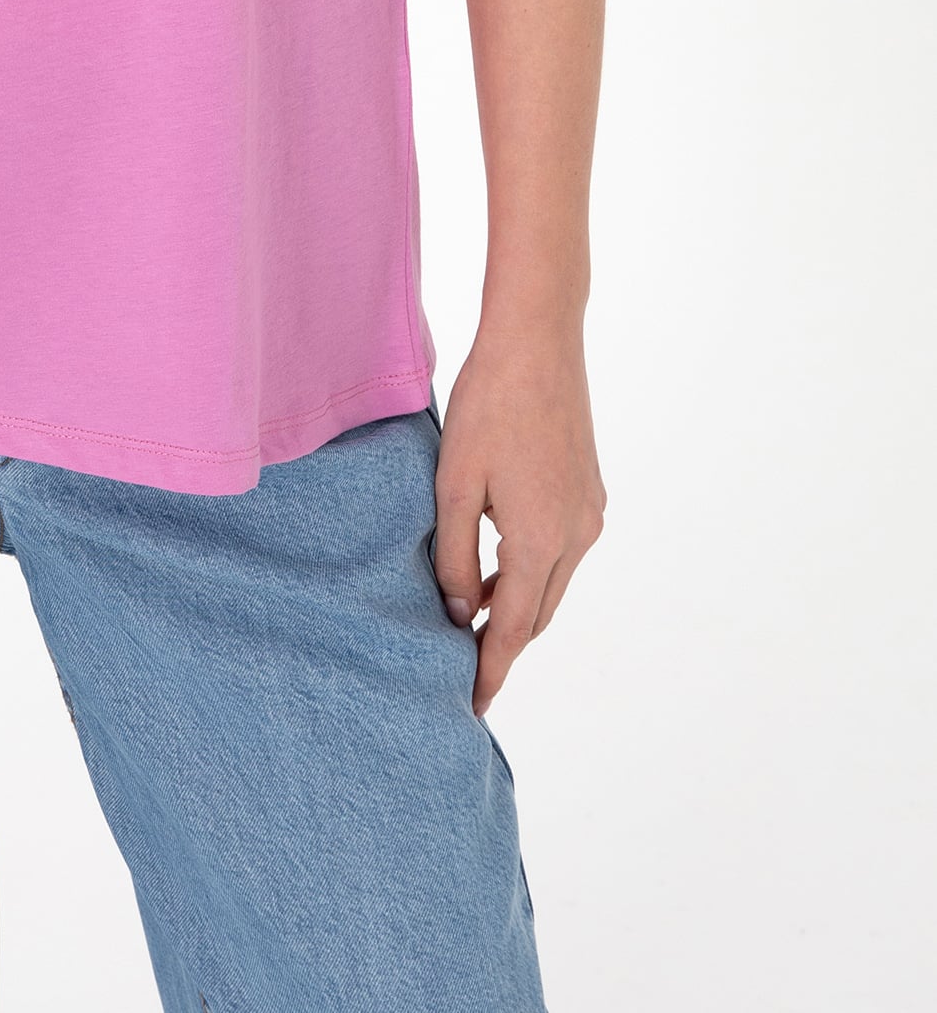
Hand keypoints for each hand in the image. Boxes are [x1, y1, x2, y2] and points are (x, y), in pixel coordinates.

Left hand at [431, 334, 604, 715]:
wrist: (538, 341)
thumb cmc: (488, 405)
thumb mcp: (454, 484)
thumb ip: (455, 556)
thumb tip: (459, 613)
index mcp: (540, 539)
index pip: (511, 629)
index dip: (489, 669)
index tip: (472, 705)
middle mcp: (577, 537)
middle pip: (536, 614)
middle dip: (502, 643)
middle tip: (462, 666)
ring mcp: (590, 514)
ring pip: (551, 585)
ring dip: (516, 606)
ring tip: (472, 620)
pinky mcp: (591, 493)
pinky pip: (561, 553)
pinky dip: (532, 572)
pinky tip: (499, 566)